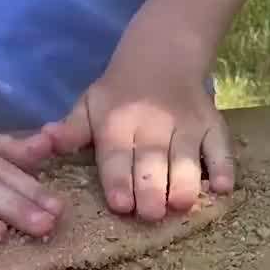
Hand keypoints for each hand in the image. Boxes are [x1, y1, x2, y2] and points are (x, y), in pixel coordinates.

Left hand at [42, 50, 235, 221]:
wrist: (163, 54)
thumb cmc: (120, 92)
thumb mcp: (89, 104)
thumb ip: (71, 130)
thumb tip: (46, 142)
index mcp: (118, 123)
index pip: (117, 156)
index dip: (119, 181)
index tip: (121, 206)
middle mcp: (153, 125)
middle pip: (152, 162)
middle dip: (151, 191)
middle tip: (150, 216)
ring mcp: (187, 125)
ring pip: (187, 159)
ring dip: (184, 184)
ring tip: (179, 207)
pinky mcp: (213, 125)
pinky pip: (221, 148)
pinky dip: (224, 168)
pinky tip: (222, 189)